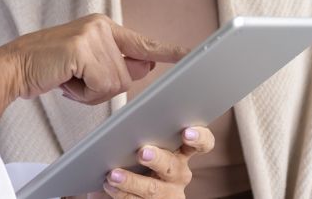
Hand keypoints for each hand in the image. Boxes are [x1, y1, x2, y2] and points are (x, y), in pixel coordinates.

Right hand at [8, 14, 188, 103]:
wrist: (14, 66)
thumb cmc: (49, 68)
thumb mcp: (86, 66)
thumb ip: (115, 66)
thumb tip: (146, 67)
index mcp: (104, 27)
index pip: (142, 42)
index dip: (169, 51)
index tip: (192, 54)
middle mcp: (101, 26)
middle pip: (128, 75)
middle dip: (104, 86)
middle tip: (77, 78)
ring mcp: (92, 35)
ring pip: (115, 83)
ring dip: (91, 91)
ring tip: (68, 77)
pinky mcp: (82, 48)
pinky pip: (100, 84)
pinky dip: (82, 92)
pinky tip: (65, 79)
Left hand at [98, 127, 214, 198]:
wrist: (137, 188)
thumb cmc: (141, 157)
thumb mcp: (150, 143)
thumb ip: (148, 131)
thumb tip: (131, 119)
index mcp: (182, 153)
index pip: (202, 144)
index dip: (199, 138)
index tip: (187, 132)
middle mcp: (178, 174)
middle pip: (172, 166)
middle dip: (157, 159)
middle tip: (142, 152)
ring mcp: (167, 194)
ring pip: (152, 189)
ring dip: (132, 181)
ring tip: (113, 174)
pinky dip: (121, 193)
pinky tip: (109, 186)